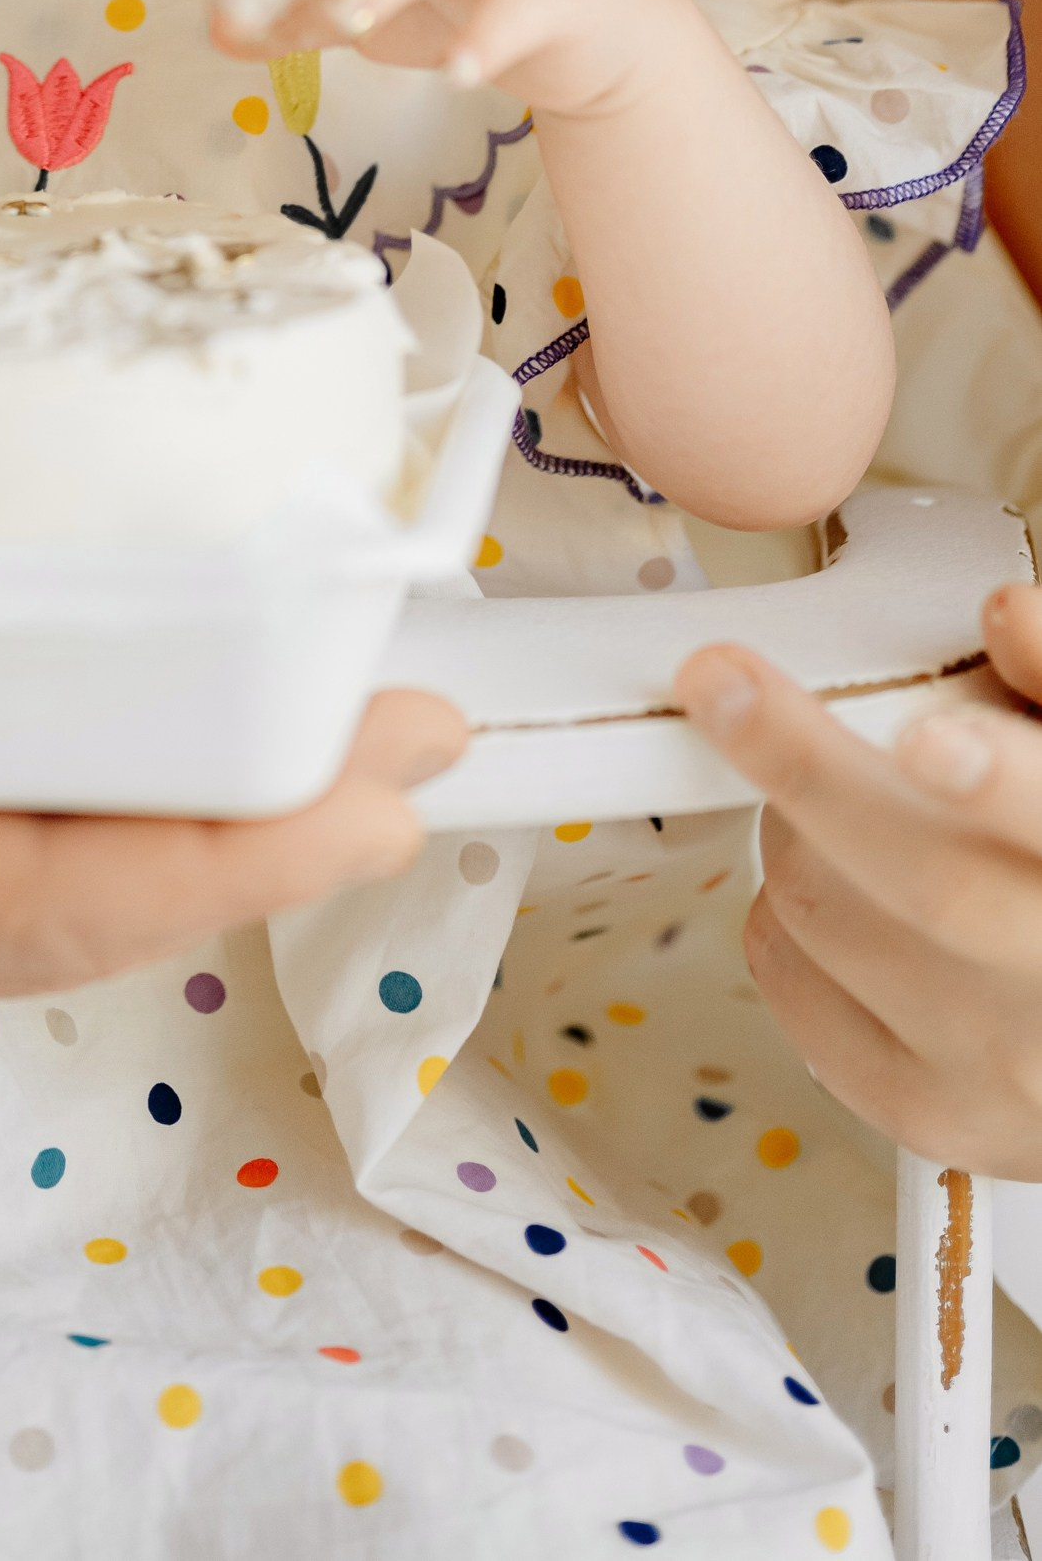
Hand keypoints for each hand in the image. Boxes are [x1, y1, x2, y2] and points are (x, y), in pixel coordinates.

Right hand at [0, 624, 466, 1066]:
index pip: (45, 896)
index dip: (233, 848)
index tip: (381, 784)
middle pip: (71, 888)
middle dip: (255, 825)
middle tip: (405, 730)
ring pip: (9, 861)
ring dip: (167, 797)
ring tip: (284, 710)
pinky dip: (36, 769)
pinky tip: (56, 700)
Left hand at [678, 594, 1041, 1173]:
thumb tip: (1004, 616)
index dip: (998, 781)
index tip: (926, 738)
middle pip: (928, 884)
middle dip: (809, 768)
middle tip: (724, 682)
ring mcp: (999, 1069)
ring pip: (830, 913)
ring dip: (797, 827)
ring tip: (840, 798)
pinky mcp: (924, 1113)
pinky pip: (788, 972)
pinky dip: (778, 907)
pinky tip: (834, 885)